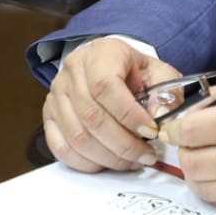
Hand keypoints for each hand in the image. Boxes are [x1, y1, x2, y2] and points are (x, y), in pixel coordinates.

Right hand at [42, 37, 181, 172]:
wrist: (112, 67)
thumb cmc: (135, 72)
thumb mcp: (159, 74)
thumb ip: (166, 94)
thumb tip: (159, 117)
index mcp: (102, 52)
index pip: (105, 86)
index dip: (128, 115)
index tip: (151, 132)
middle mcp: (74, 69)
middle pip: (91, 116)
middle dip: (123, 144)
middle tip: (146, 155)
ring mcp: (58, 92)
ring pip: (77, 135)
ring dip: (108, 157)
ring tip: (132, 160)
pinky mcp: (49, 113)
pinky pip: (60, 146)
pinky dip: (85, 162)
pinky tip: (107, 162)